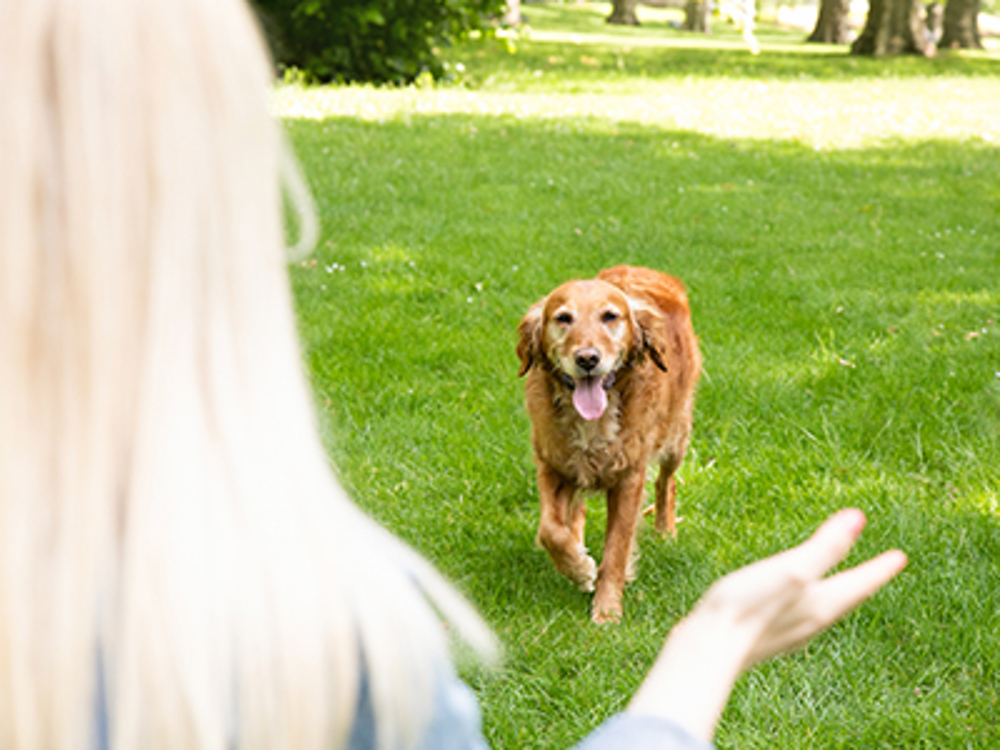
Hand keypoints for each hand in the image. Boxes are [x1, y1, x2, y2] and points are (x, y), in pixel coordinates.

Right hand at [628, 509, 906, 740]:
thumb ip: (825, 547)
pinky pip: (797, 613)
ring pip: (821, 607)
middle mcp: (809, 621)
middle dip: (861, 582)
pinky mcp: (763, 634)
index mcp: (821, 605)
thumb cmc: (748, 608)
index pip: (860, 583)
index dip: (880, 567)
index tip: (900, 557)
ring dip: (835, 592)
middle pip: (845, 598)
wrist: (708, 648)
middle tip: (876, 570)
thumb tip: (858, 518)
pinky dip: (807, 599)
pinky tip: (790, 600)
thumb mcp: (791, 570)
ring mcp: (787, 631)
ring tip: (839, 582)